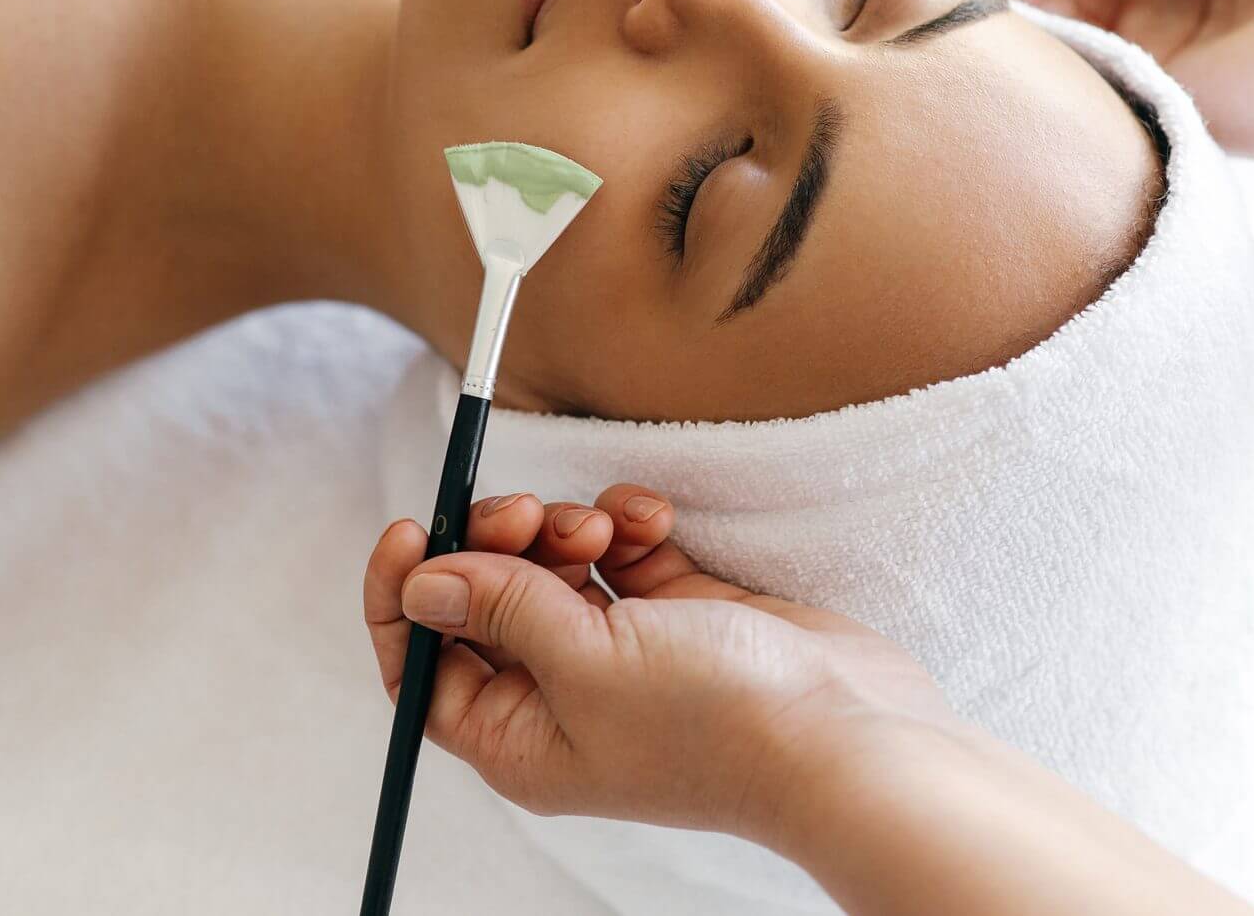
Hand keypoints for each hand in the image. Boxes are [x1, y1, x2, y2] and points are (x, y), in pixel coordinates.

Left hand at [362, 485, 956, 850]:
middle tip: (526, 514)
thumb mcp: (583, 659)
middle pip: (485, 601)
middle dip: (497, 543)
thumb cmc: (715, 722)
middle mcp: (560, 700)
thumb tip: (419, 584)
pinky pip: (621, 553)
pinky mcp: (675, 615)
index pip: (423, 666)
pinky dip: (627, 526)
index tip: (413, 527)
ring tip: (604, 529)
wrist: (849, 735)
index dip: (404, 596)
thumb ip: (499, 607)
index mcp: (518, 739)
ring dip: (565, 528)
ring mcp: (620, 656)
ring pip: (551, 566)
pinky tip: (652, 521)